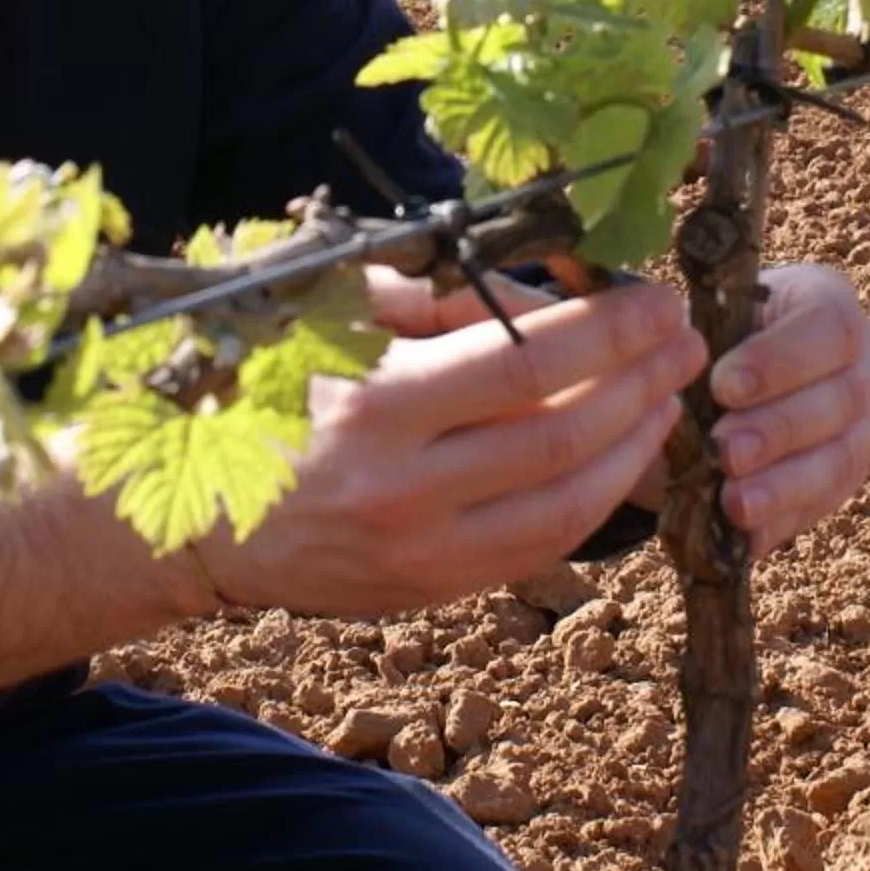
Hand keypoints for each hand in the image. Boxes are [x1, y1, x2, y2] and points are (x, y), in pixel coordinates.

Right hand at [193, 266, 705, 616]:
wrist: (186, 516)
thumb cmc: (260, 391)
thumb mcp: (329, 319)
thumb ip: (432, 299)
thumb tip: (544, 281)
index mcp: (373, 403)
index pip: (524, 363)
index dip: (607, 329)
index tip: (654, 298)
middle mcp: (403, 487)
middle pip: (561, 433)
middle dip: (641, 381)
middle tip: (683, 338)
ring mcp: (420, 552)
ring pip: (568, 502)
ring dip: (637, 444)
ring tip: (671, 393)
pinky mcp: (431, 589)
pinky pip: (541, 547)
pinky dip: (599, 500)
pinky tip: (626, 456)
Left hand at [696, 265, 869, 559]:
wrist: (712, 383)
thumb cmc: (706, 339)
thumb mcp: (700, 322)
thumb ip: (695, 335)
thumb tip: (672, 352)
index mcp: (829, 301)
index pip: (829, 328)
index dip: (781, 360)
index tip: (723, 386)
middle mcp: (865, 361)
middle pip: (842, 398)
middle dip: (779, 429)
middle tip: (723, 450)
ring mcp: (865, 422)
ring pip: (840, 458)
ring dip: (784, 484)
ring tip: (733, 503)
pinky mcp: (848, 475)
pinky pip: (824, 504)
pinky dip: (781, 520)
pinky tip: (745, 535)